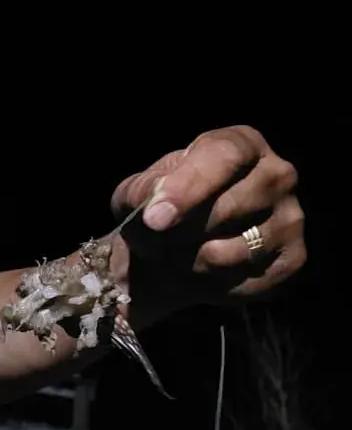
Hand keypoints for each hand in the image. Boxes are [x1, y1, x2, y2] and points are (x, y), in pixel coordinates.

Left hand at [109, 125, 304, 314]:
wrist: (167, 257)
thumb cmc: (155, 213)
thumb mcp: (135, 194)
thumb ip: (142, 192)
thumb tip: (156, 205)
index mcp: (240, 144)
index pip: (223, 157)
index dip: (188, 188)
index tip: (154, 218)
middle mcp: (277, 174)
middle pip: (228, 208)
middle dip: (180, 232)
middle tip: (160, 237)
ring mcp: (292, 217)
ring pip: (234, 251)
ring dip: (192, 262)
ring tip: (182, 253)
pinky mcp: (293, 258)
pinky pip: (247, 281)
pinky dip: (212, 284)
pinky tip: (205, 271)